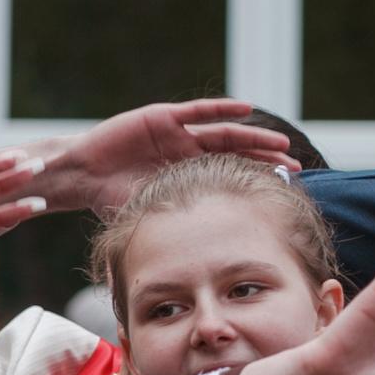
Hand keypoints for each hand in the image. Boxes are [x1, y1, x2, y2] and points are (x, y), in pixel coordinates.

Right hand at [17, 99, 291, 215]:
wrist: (80, 177)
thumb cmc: (109, 199)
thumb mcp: (149, 215)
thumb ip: (172, 228)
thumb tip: (192, 267)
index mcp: (186, 172)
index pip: (229, 172)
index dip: (256, 177)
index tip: (286, 185)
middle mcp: (186, 149)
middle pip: (235, 151)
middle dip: (265, 158)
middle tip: (294, 166)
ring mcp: (177, 132)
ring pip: (223, 132)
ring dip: (252, 137)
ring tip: (280, 143)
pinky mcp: (162, 117)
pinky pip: (197, 111)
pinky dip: (220, 108)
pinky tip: (245, 108)